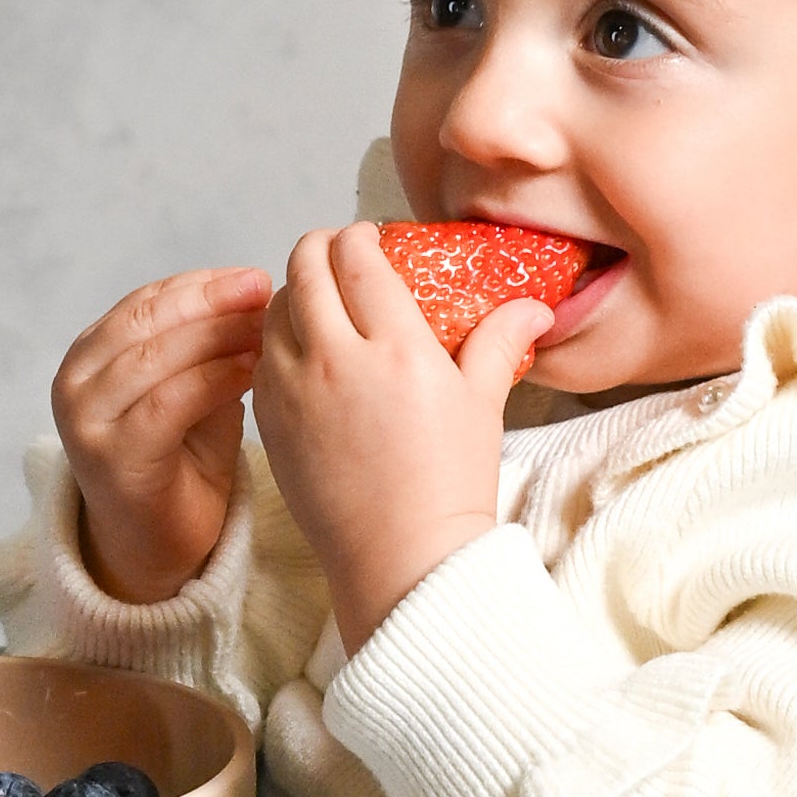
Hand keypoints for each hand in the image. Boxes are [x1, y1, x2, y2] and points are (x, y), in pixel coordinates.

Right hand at [55, 267, 269, 606]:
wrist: (157, 547)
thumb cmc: (182, 465)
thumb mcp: (195, 392)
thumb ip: (208, 347)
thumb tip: (253, 291)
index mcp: (90, 356)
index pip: (147, 302)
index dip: (202, 284)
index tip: (254, 278)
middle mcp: (75, 382)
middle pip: (147, 320)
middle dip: (210, 300)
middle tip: (262, 288)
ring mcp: (86, 420)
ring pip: (155, 356)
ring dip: (216, 336)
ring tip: (264, 327)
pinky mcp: (109, 457)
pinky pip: (167, 403)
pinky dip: (212, 379)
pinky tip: (250, 369)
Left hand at [250, 223, 549, 648]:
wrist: (404, 560)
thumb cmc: (450, 487)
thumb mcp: (482, 406)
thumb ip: (498, 342)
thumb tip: (534, 308)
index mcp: (397, 347)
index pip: (358, 256)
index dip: (359, 236)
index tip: (368, 241)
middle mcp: (337, 359)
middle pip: (305, 266)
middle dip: (320, 248)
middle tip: (337, 256)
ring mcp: (295, 391)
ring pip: (273, 308)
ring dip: (293, 294)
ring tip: (318, 306)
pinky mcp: (271, 422)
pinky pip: (262, 358)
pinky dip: (278, 343)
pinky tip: (304, 356)